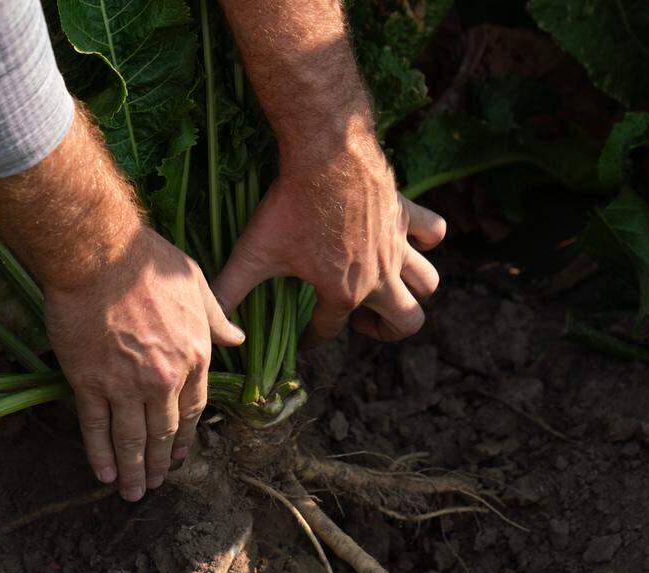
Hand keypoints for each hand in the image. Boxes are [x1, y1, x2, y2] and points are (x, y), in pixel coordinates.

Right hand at [44, 228, 243, 500]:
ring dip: (132, 470)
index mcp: (194, 356)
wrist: (100, 255)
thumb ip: (216, 318)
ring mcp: (126, 385)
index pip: (193, 408)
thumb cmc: (149, 262)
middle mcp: (164, 379)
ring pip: (131, 438)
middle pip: (163, 431)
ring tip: (131, 492)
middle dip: (159, 463)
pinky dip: (100, 454)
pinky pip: (96, 427)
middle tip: (154, 484)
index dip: (185, 436)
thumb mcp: (198, 285)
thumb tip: (238, 337)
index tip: (179, 453)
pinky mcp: (90, 382)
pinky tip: (102, 472)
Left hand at [212, 137, 445, 342]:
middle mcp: (379, 276)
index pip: (329, 331)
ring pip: (430, 284)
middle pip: (407, 321)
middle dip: (387, 331)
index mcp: (342, 293)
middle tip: (361, 322)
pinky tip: (408, 239)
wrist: (325, 154)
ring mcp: (397, 245)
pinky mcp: (406, 214)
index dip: (312, 341)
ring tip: (388, 289)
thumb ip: (230, 290)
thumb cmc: (289, 205)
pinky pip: (434, 233)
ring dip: (413, 292)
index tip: (303, 341)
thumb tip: (214, 324)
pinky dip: (426, 240)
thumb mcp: (254, 252)